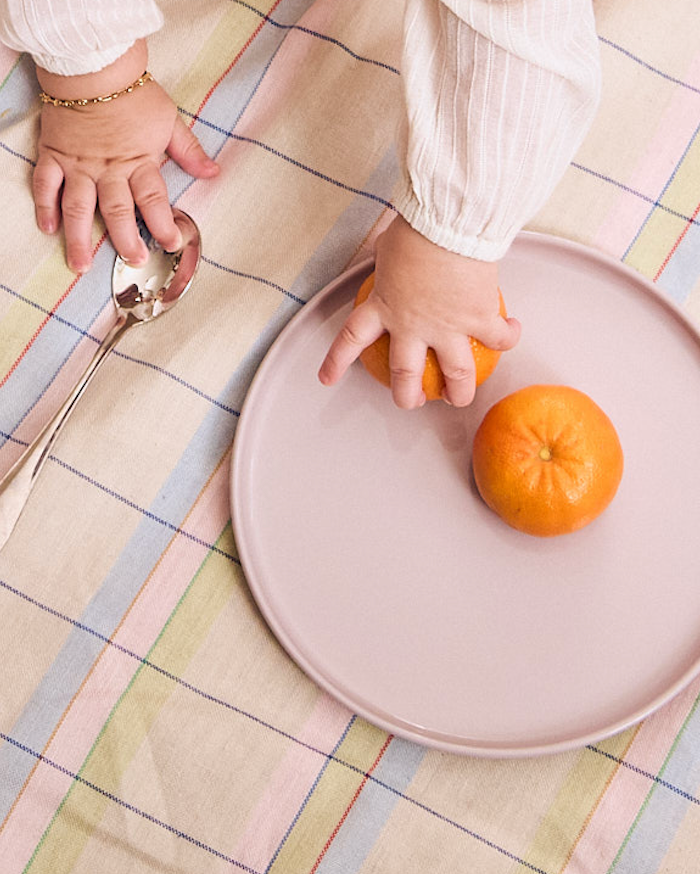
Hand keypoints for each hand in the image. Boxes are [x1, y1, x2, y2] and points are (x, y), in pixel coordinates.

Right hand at [34, 40, 218, 272]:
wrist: (92, 65)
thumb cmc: (133, 94)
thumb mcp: (169, 121)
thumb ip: (189, 152)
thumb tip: (214, 173)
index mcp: (138, 162)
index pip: (153, 201)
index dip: (163, 225)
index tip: (172, 244)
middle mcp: (108, 169)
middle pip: (117, 211)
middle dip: (126, 240)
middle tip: (133, 261)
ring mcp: (79, 165)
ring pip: (78, 207)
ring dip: (79, 238)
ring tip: (81, 264)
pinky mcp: (54, 155)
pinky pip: (46, 184)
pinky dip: (45, 206)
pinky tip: (48, 229)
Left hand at [318, 215, 520, 408]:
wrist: (449, 222)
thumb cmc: (416, 226)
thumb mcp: (388, 246)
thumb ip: (389, 262)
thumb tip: (389, 253)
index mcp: (383, 306)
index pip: (351, 339)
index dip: (337, 362)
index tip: (326, 379)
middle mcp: (412, 326)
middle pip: (405, 374)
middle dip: (407, 396)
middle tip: (413, 402)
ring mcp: (447, 328)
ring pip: (455, 376)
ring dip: (459, 392)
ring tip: (460, 398)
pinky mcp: (479, 320)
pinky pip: (498, 339)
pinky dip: (507, 338)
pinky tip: (512, 333)